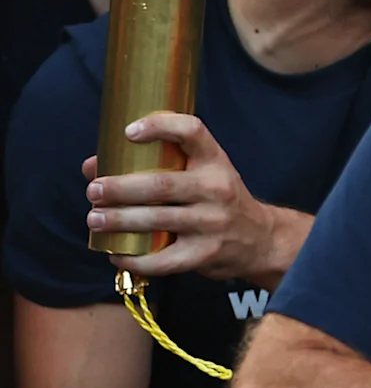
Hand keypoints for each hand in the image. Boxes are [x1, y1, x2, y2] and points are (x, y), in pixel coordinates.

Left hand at [80, 114, 305, 285]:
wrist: (261, 239)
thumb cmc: (217, 200)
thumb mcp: (202, 173)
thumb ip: (156, 165)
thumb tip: (93, 168)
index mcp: (214, 161)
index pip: (192, 132)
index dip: (160, 126)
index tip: (128, 132)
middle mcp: (216, 189)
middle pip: (160, 185)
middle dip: (120, 188)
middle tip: (94, 191)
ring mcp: (213, 223)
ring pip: (157, 220)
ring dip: (119, 221)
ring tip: (95, 220)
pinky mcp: (206, 254)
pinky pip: (164, 260)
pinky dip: (135, 260)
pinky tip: (116, 254)